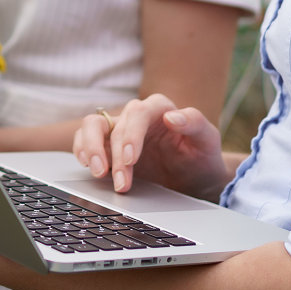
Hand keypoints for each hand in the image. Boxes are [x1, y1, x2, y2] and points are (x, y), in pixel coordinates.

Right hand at [71, 94, 231, 200]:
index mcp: (159, 109)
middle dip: (112, 153)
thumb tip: (172, 117)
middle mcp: (136, 117)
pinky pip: (86, 141)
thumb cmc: (202, 157)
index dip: (131, 134)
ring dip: (90, 148)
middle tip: (119, 180)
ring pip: (92, 126)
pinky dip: (82, 151)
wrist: (196, 180)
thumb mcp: (208, 141)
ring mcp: (120, 131)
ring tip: (98, 173)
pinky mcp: (108, 148)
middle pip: (113, 123)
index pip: (138, 112)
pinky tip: (88, 166)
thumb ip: (195, 123)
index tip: (130, 159)